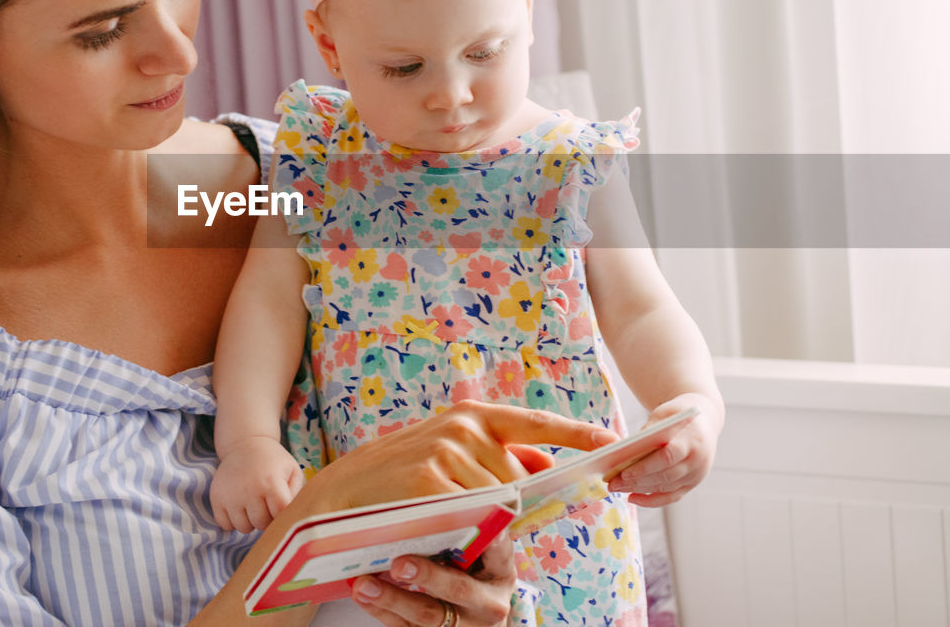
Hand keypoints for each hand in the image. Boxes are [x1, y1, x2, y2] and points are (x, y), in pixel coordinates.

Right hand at [209, 436, 303, 532]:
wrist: (244, 443)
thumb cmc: (272, 461)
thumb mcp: (292, 470)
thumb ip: (297, 495)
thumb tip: (293, 517)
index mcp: (271, 482)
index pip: (280, 515)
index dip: (283, 515)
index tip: (281, 506)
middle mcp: (249, 490)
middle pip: (262, 524)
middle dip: (267, 518)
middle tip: (267, 503)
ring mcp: (231, 496)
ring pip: (244, 528)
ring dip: (250, 521)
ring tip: (253, 504)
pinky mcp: (216, 498)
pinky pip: (226, 525)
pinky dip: (233, 521)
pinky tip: (240, 507)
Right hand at [306, 400, 618, 512]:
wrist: (338, 498)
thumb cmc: (398, 480)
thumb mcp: (450, 458)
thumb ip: (498, 459)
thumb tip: (547, 468)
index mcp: (471, 416)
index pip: (536, 424)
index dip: (575, 434)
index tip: (611, 441)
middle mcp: (463, 428)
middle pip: (520, 480)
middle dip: (511, 505)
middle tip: (471, 515)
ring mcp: (446, 453)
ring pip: (498, 504)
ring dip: (482, 524)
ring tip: (442, 521)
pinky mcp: (430, 483)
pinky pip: (473, 519)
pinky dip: (466, 533)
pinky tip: (442, 531)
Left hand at [351, 535, 516, 625]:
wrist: (477, 622)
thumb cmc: (474, 579)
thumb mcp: (483, 562)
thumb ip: (467, 540)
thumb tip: (429, 508)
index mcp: (501, 574)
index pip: (500, 553)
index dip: (493, 540)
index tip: (483, 528)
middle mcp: (487, 604)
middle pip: (457, 589)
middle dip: (427, 575)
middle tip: (400, 563)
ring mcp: (462, 626)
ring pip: (427, 614)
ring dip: (392, 598)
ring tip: (364, 583)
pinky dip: (380, 610)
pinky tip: (362, 594)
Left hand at [607, 392, 721, 506]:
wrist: (704, 420)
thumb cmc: (677, 415)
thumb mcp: (663, 414)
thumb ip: (648, 432)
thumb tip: (622, 451)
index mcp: (692, 440)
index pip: (667, 458)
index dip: (645, 467)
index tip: (623, 473)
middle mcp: (698, 461)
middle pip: (665, 476)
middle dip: (637, 481)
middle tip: (612, 483)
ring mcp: (697, 475)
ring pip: (666, 488)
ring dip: (640, 490)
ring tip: (617, 488)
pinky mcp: (692, 484)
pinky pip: (671, 497)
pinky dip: (651, 500)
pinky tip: (633, 498)